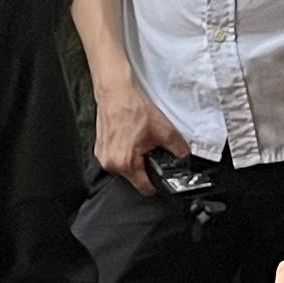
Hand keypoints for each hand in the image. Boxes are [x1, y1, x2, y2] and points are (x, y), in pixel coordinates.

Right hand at [92, 71, 190, 193]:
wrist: (116, 93)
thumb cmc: (133, 109)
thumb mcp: (163, 129)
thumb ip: (178, 148)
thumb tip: (184, 157)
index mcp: (126, 163)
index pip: (144, 189)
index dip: (156, 184)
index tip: (160, 177)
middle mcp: (111, 164)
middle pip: (134, 178)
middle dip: (144, 167)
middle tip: (149, 150)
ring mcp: (102, 157)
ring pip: (124, 168)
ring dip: (133, 160)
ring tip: (137, 141)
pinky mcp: (99, 149)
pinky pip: (115, 159)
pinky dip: (123, 152)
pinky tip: (128, 138)